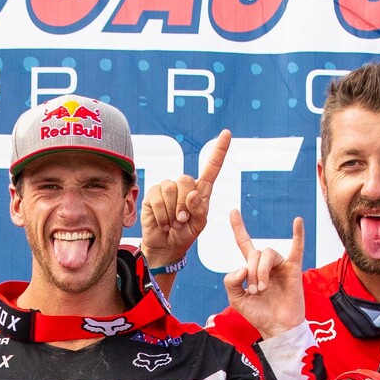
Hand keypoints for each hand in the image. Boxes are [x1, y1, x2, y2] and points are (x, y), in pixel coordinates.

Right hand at [139, 130, 230, 273]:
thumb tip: (192, 194)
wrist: (166, 246)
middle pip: (186, 180)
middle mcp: (183, 185)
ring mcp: (167, 188)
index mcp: (200, 190)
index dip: (219, 150)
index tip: (227, 133)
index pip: (212, 167)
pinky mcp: (152, 194)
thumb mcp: (199, 224)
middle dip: (184, 204)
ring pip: (171, 189)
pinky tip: (163, 223)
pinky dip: (162, 216)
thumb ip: (199, 210)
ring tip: (173, 223)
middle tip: (182, 220)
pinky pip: (158, 199)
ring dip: (173, 212)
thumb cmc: (185, 234)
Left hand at [222, 210, 306, 339]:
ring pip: (268, 253)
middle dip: (251, 271)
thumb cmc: (259, 313)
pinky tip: (298, 221)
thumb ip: (230, 281)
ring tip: (262, 288)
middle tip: (254, 290)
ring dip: (261, 271)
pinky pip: (297, 248)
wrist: (276, 327)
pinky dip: (298, 234)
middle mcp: (266, 263)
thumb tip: (242, 268)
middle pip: (255, 252)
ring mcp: (280, 265)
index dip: (238, 227)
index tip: (233, 211)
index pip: (244, 242)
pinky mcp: (293, 269)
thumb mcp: (235, 299)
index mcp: (251, 267)